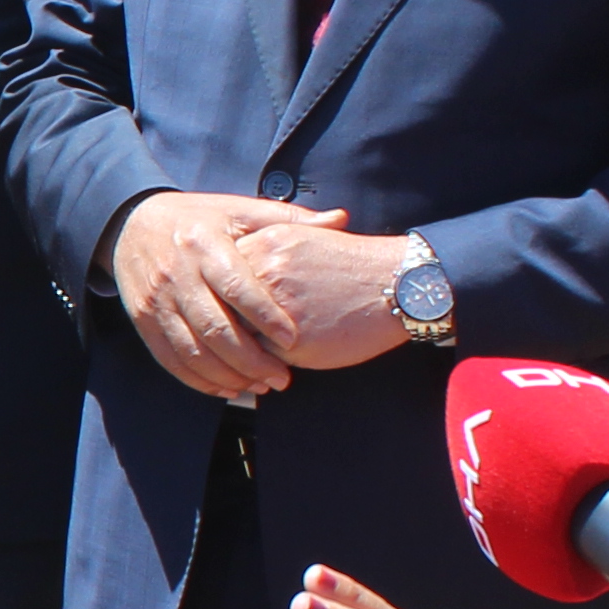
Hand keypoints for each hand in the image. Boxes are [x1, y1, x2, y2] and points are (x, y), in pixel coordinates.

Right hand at [107, 190, 305, 400]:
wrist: (132, 225)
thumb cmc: (198, 219)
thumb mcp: (240, 210)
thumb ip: (289, 219)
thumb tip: (341, 219)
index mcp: (205, 244)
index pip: (236, 286)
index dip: (264, 316)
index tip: (292, 340)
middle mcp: (177, 273)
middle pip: (214, 327)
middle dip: (251, 360)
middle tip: (282, 378)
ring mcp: (156, 300)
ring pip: (192, 350)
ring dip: (228, 375)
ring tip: (260, 386)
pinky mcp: (143, 320)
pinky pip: (171, 359)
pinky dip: (199, 380)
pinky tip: (227, 387)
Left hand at [224, 212, 408, 371]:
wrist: (397, 283)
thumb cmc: (350, 265)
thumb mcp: (302, 239)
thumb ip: (262, 253)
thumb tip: (228, 275)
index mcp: (261, 244)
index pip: (214, 276)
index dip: (212, 297)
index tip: (213, 309)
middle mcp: (262, 272)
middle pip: (216, 306)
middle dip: (216, 326)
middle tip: (216, 341)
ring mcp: (274, 308)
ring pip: (233, 335)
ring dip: (234, 352)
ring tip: (241, 361)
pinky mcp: (291, 341)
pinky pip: (259, 359)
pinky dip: (259, 366)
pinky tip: (268, 369)